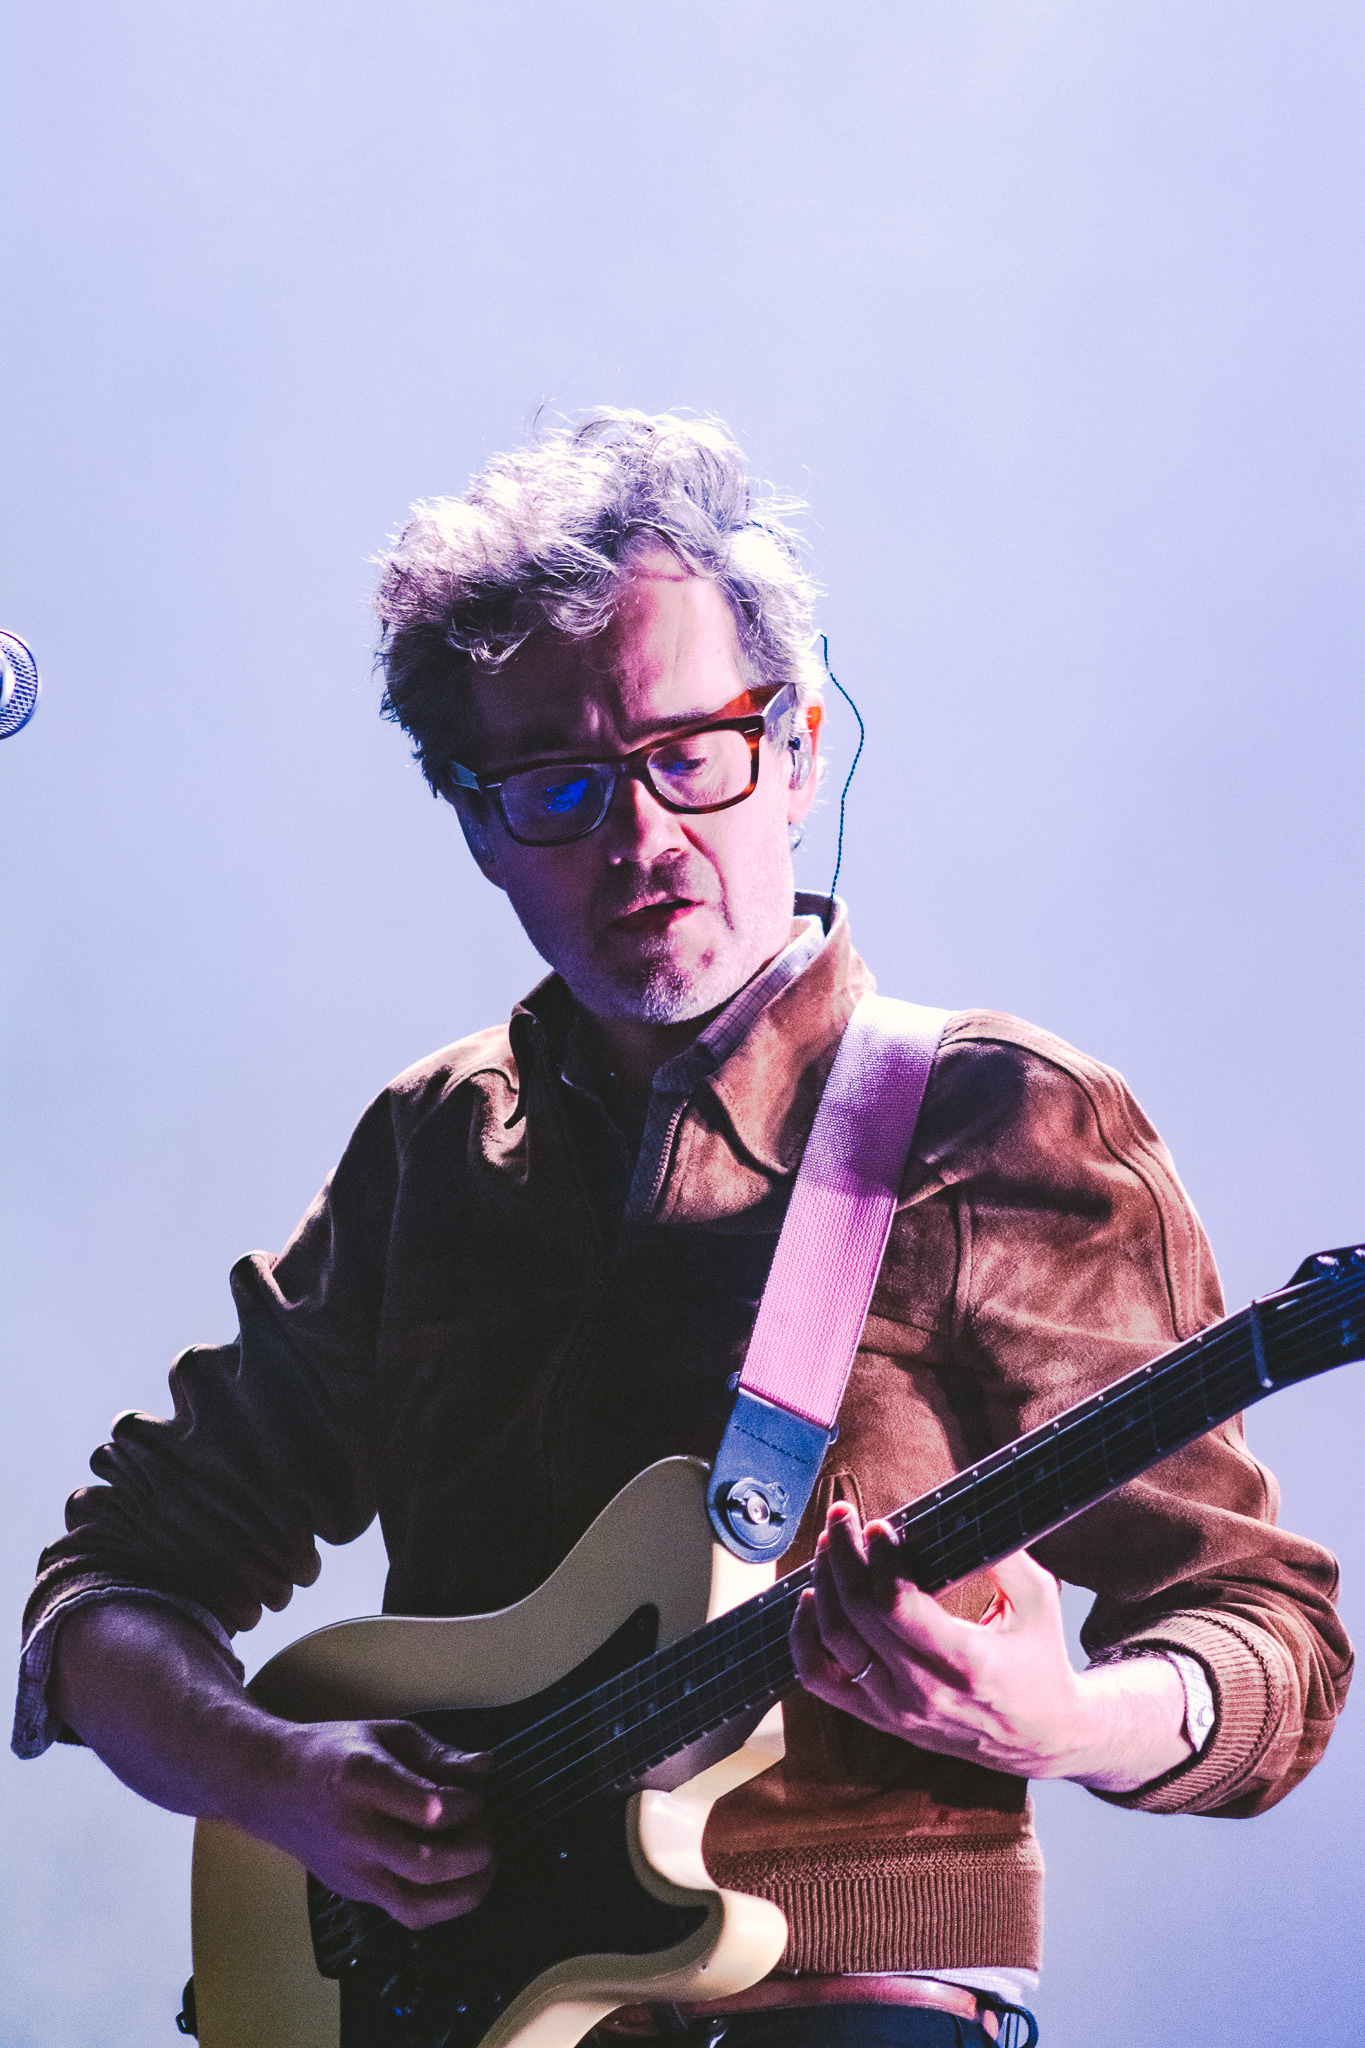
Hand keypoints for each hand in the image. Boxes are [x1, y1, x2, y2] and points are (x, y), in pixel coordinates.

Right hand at [52, 1601, 496, 1926]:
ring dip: (466, 1891)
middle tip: (488, 1832)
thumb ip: (438, 1754)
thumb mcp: (386, 1734)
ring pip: (418, 1904)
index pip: (428, 1808)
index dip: (466, 1805)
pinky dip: (442, 1906)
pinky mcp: (353, 1891)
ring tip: (484, 1866)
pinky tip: (460, 1883)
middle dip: (475, 1851)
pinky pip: (405, 1914)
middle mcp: (356, 1831)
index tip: (476, 1794)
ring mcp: (352, 1869)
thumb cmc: (333, 1752)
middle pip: (428, 1863)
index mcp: (363, 1780)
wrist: (271, 1784)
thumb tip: (486, 1767)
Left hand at [790, 1501, 1191, 1789]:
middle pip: (858, 1613)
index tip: (876, 1525)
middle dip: (843, 1553)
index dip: (878, 1559)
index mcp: (965, 1662)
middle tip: (842, 1515)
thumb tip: (966, 1509)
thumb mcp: (1039, 1602)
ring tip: (829, 1545)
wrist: (1038, 1738)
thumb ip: (1006, 1556)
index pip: (896, 1605)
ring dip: (822, 1584)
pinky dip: (802, 1638)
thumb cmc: (1039, 1660)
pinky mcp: (878, 1718)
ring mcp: (895, 1710)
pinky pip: (818, 1678)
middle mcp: (923, 1692)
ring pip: (832, 1641)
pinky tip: (809, 1600)